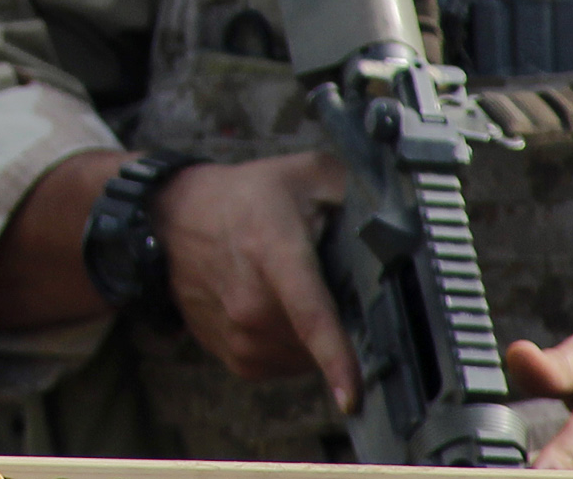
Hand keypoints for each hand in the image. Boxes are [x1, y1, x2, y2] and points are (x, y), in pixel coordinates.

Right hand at [154, 151, 357, 409]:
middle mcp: (251, 302)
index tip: (352, 398)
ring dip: (314, 334)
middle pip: (324, 338)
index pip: (309, 314)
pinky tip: (277, 310)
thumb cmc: (242, 198)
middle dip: (341, 318)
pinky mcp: (232, 354)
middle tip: (322, 278)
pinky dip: (292, 345)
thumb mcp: (303, 174)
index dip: (336, 358)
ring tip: (291, 290)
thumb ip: (356, 191)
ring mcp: (238, 333)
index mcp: (273, 253)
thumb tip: (401, 219)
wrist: (171, 217)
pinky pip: (286, 364)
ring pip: (308, 357)